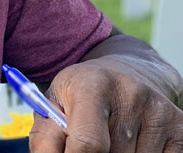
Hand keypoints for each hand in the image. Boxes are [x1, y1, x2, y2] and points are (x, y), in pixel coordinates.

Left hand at [29, 55, 182, 151]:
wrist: (129, 73)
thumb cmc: (83, 92)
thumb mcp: (55, 104)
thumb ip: (45, 138)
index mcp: (92, 86)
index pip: (87, 143)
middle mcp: (131, 94)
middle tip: (94, 142)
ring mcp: (159, 110)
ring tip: (113, 138)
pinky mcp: (180, 125)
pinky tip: (135, 143)